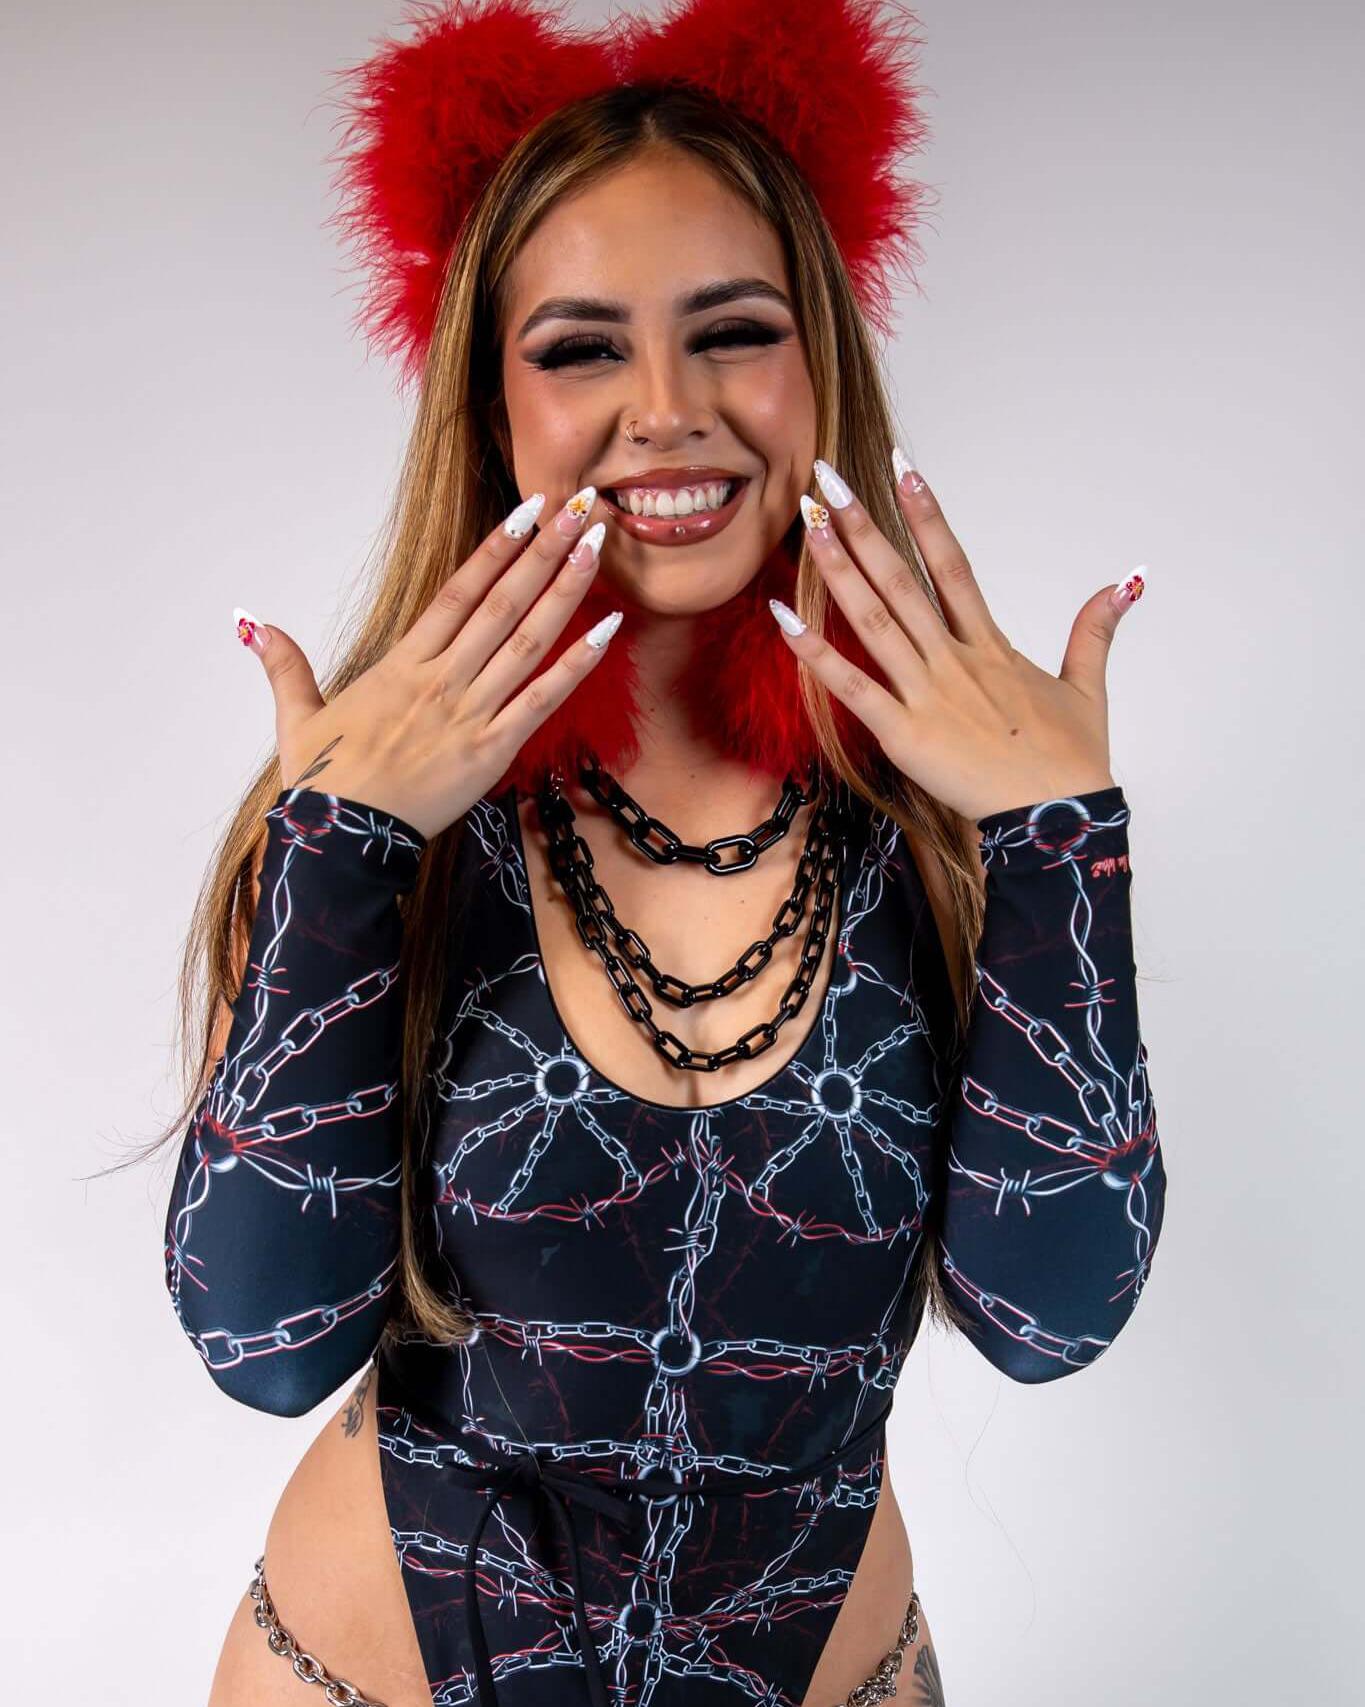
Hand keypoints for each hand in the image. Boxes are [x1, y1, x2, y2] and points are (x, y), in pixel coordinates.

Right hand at [233, 487, 620, 840]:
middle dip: (544, 552)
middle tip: (581, 508)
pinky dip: (576, 666)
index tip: (529, 510)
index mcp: (401, 665)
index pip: (459, 592)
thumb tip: (253, 623)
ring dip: (564, 592)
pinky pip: (542, 701)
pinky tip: (606, 631)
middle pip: (501, 603)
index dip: (496, 548)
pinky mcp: (492, 752)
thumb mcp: (298, 717)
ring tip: (595, 547)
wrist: (342, 839)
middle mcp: (441, 680)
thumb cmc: (325, 782)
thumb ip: (286, 665)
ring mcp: (470, 714)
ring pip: (526, 641)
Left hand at [769, 457, 1144, 822]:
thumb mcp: (1087, 687)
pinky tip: (785, 619)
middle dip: (863, 527)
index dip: (927, 514)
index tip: (902, 468)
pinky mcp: (906, 734)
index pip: (953, 564)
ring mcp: (928, 695)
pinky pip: (853, 688)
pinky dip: (817, 654)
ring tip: (809, 526)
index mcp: (990, 646)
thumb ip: (1095, 631)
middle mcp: (955, 660)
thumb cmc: (1068, 760)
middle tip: (827, 481)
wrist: (1059, 817)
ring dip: (839, 570)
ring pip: (875, 621)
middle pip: (902, 580)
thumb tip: (1126, 583)